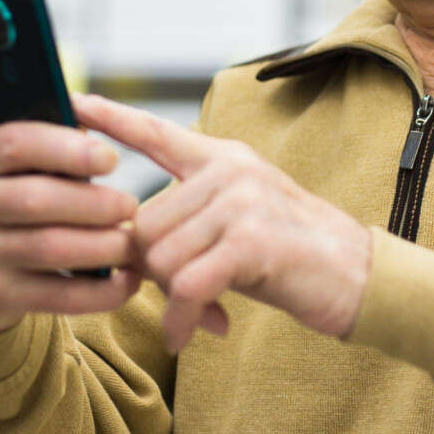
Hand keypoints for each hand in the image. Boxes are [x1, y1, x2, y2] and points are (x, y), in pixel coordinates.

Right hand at [0, 121, 143, 333]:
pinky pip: (59, 295)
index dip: (68, 148)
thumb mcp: (9, 171)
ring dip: (103, 245)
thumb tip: (104, 138)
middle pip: (36, 198)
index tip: (111, 158)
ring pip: (50, 247)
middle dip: (94, 203)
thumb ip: (48, 151)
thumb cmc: (6, 206)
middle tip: (130, 205)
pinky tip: (127, 279)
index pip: (16, 143)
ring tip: (131, 241)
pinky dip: (102, 290)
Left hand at [73, 93, 372, 352]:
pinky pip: (185, 284)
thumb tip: (130, 251)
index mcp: (223, 159)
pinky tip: (191, 332)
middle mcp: (229, 171)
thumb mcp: (238, 224)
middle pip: (144, 225)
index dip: (111, 118)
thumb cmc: (291, 258)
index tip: (72, 101)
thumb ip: (190, 221)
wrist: (361, 279)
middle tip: (179, 299)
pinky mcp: (251, 241)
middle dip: (151, 272)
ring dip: (170, 299)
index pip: (156, 133)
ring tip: (196, 313)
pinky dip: (182, 317)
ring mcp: (242, 202)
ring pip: (160, 257)